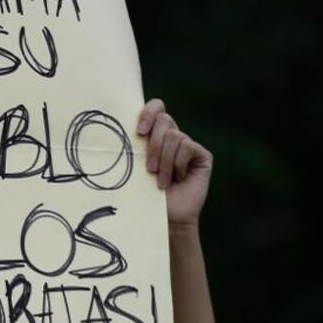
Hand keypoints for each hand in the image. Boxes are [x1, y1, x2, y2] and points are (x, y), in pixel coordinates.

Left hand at [137, 99, 211, 229]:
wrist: (165, 216)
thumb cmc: (145, 192)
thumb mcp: (135, 165)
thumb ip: (135, 143)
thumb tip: (121, 121)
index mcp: (155, 134)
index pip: (156, 106)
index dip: (148, 112)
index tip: (139, 132)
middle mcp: (173, 136)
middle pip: (164, 119)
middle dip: (153, 145)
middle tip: (149, 168)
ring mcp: (188, 145)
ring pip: (174, 136)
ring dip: (164, 161)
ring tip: (161, 180)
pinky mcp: (202, 155)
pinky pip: (188, 146)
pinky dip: (178, 163)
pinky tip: (177, 178)